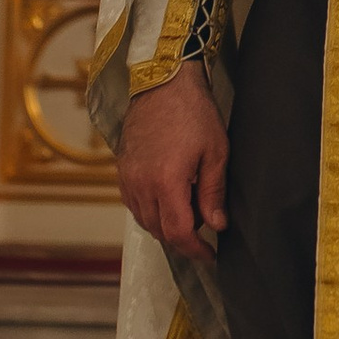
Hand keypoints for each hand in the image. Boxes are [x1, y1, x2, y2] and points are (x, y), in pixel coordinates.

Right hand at [116, 59, 228, 262]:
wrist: (162, 82)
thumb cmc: (193, 112)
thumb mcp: (215, 152)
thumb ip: (213, 193)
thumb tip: (217, 225)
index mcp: (166, 182)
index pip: (178, 233)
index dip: (195, 250)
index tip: (210, 256)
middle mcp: (140, 184)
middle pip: (159, 231)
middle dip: (183, 239)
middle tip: (205, 231)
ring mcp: (127, 178)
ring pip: (144, 220)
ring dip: (166, 226)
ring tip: (190, 212)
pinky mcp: (121, 170)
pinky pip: (133, 204)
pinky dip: (151, 211)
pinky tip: (169, 199)